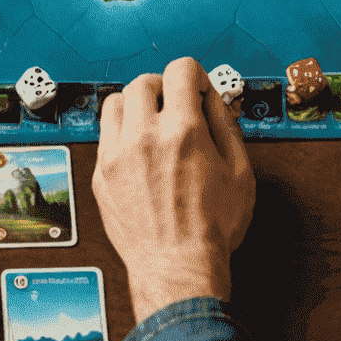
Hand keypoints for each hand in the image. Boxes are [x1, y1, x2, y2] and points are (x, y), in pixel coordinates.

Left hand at [92, 57, 254, 324]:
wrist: (177, 269)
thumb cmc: (212, 228)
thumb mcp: (239, 173)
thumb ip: (225, 125)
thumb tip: (212, 98)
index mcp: (183, 130)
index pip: (180, 70)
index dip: (193, 75)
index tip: (197, 89)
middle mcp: (144, 136)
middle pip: (144, 81)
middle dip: (163, 87)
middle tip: (174, 105)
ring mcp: (116, 154)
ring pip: (116, 102)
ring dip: (136, 106)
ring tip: (150, 125)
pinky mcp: (100, 174)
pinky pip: (104, 136)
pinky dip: (121, 135)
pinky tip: (137, 152)